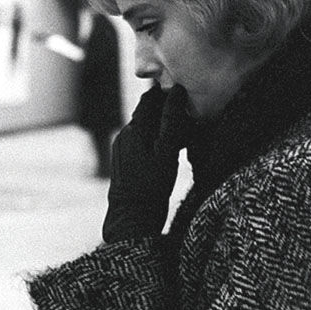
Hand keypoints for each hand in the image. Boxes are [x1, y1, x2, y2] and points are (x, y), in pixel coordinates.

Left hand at [102, 84, 192, 242]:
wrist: (131, 218)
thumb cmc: (153, 185)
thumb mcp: (168, 152)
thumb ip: (171, 120)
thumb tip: (176, 92)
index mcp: (135, 128)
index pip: (150, 98)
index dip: (167, 94)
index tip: (186, 96)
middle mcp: (124, 134)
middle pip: (147, 113)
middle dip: (166, 112)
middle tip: (189, 117)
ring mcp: (121, 147)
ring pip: (144, 128)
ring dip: (161, 128)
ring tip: (183, 136)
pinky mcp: (122, 160)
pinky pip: (140, 143)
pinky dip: (154, 141)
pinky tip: (167, 152)